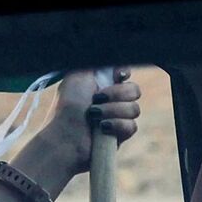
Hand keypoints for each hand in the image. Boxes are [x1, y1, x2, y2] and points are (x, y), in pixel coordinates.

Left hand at [11, 67, 140, 199]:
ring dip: (112, 110)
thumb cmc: (68, 106)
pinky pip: (131, 126)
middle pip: (135, 90)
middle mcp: (111, 100)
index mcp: (101, 84)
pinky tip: (102, 128)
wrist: (66, 136)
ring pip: (134, 109)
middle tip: (96, 98)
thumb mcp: (77, 76)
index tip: (118, 75)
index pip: (124, 74)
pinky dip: (116, 125)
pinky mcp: (120, 136)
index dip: (124, 74)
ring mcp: (117, 118)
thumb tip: (113, 64)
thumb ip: (95, 65)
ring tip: (93, 116)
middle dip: (117, 93)